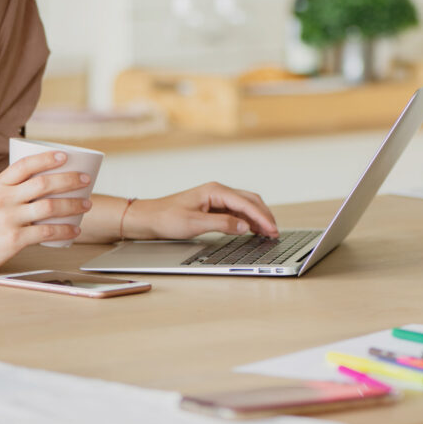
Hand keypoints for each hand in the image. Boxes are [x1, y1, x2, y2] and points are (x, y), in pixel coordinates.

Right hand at [0, 151, 92, 271]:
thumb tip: (48, 179)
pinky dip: (64, 230)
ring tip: (87, 204)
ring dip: (73, 205)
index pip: (25, 165)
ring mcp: (9, 218)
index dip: (46, 158)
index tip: (66, 156)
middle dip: (70, 180)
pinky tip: (74, 229)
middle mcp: (4, 198)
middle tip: (86, 180)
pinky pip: (46, 231)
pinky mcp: (14, 239)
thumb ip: (14, 187)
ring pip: (49, 206)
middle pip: (43, 184)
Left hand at [123, 182, 278, 239]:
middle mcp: (217, 191)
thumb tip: (245, 226)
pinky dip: (248, 220)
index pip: (246, 203)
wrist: (147, 218)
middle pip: (250, 201)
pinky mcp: (212, 207)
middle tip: (275, 232)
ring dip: (258, 218)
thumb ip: (222, 224)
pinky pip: (236, 211)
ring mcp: (216, 199)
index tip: (272, 229)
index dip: (262, 217)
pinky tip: (252, 230)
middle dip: (264, 216)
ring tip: (268, 232)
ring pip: (245, 205)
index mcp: (215, 191)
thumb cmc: (166, 218)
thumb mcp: (194, 223)